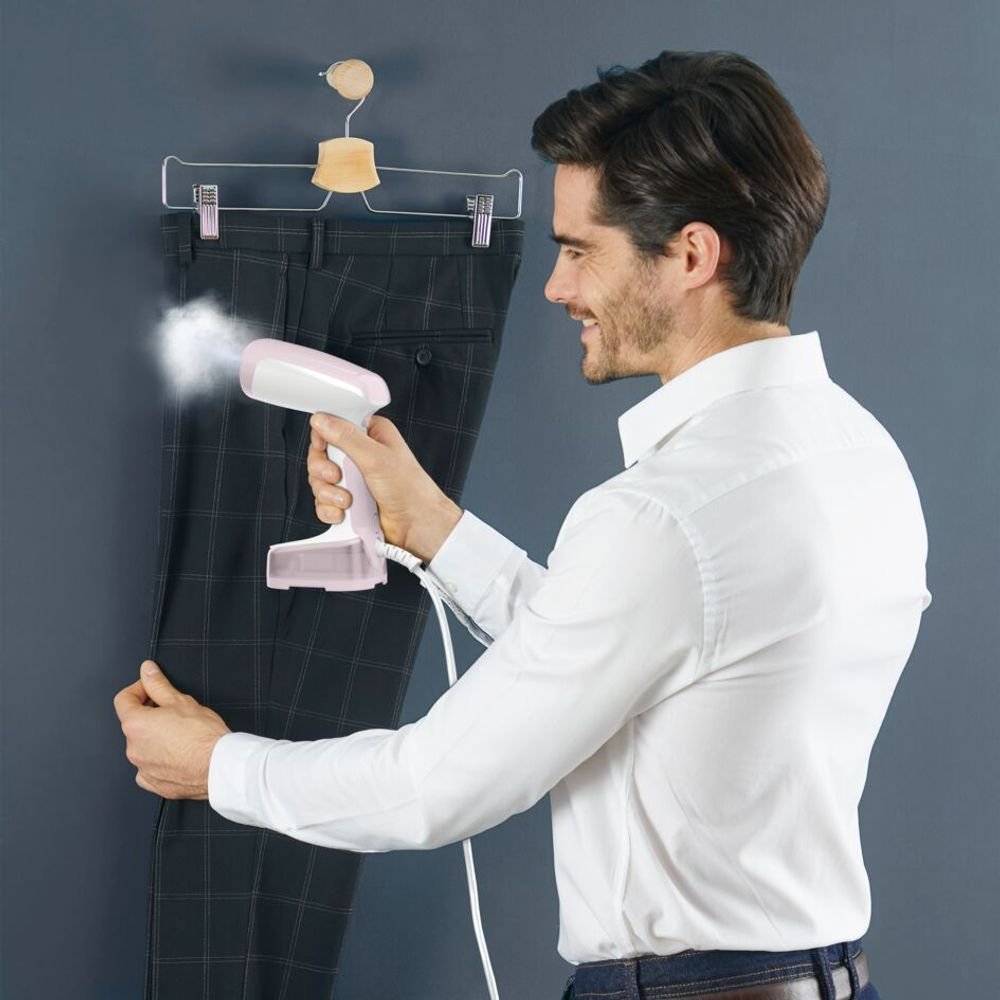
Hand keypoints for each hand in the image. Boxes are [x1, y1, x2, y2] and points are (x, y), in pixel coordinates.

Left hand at [113, 660, 230, 799]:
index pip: (123, 700)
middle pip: (135, 724)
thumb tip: (147, 671)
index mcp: (136, 725)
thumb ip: (158, 684)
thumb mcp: (181, 701)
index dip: (138, 689)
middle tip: (174, 711)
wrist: (219, 766)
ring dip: (156, 738)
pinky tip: (178, 754)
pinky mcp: (154, 784)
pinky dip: (160, 760)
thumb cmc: (204, 737)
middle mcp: (133, 748)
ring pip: (143, 746)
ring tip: (181, 734)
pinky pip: (150, 768)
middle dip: (150, 714)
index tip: (151, 688)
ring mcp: (142, 768)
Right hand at [308, 412, 462, 563]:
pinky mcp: (348, 500)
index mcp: (370, 434)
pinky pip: (324, 502)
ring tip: (348, 500)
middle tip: (337, 477)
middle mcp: (360, 454)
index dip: (323, 438)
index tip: (323, 448)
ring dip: (328, 493)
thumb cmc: (409, 489)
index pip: (333, 426)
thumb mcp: (376, 457)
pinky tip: (343, 512)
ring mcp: (353, 479)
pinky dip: (329, 509)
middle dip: (323, 470)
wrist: (416, 525)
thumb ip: (346, 437)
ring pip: (320, 481)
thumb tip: (321, 420)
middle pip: (321, 455)